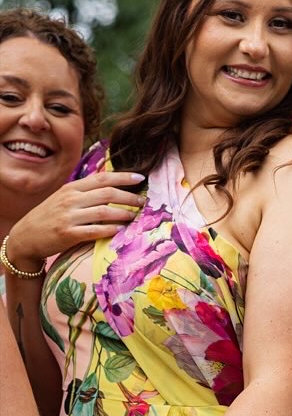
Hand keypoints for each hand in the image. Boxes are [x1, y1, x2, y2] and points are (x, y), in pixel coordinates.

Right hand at [4, 171, 144, 269]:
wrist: (24, 237)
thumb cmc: (49, 217)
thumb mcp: (64, 198)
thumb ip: (85, 192)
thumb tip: (114, 186)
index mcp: (71, 189)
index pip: (102, 178)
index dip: (123, 177)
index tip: (140, 178)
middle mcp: (70, 200)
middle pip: (107, 194)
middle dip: (129, 196)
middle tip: (143, 201)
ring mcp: (68, 217)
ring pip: (104, 211)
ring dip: (124, 213)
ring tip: (135, 216)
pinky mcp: (67, 234)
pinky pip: (95, 231)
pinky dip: (110, 230)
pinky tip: (121, 230)